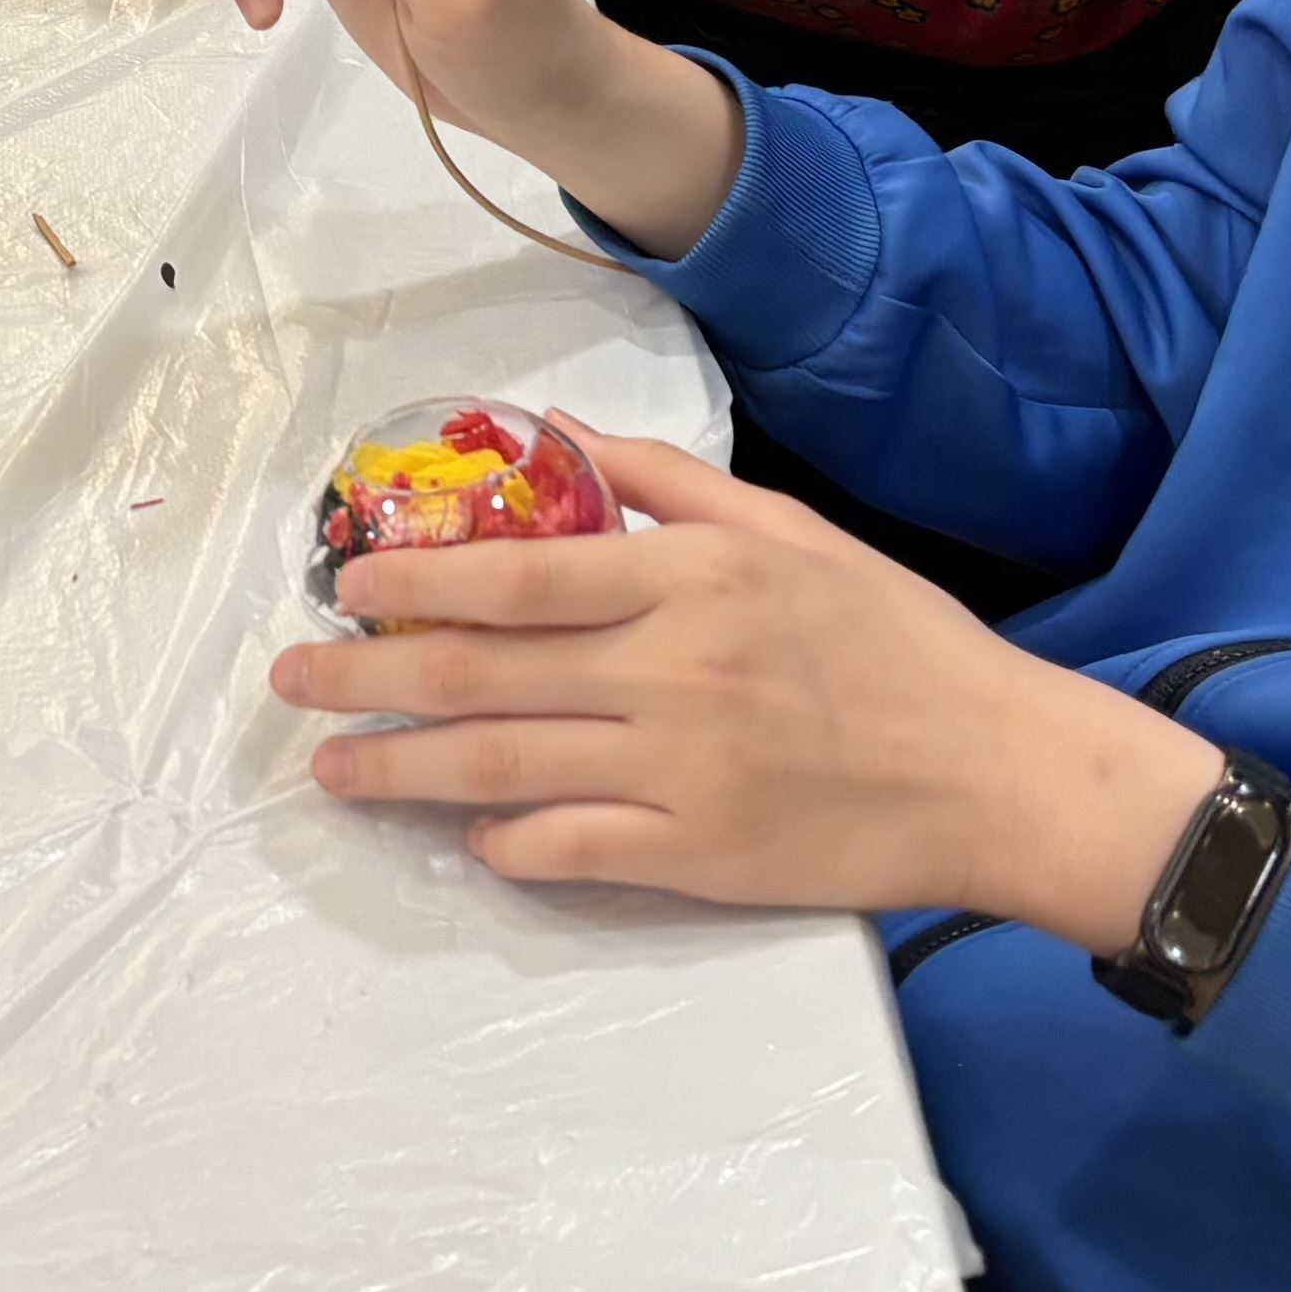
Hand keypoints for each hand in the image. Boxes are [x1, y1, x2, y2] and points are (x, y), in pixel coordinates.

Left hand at [281, 432, 1228, 930]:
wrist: (998, 769)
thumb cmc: (895, 640)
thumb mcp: (787, 528)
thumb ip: (663, 481)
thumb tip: (553, 433)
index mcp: (690, 578)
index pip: (515, 576)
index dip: (414, 582)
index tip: (346, 582)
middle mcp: (671, 671)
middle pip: (481, 674)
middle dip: (366, 675)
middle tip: (291, 677)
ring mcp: (681, 772)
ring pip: (500, 768)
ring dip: (398, 767)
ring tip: (331, 765)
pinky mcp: (701, 858)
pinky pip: (570, 850)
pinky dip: (503, 842)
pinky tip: (461, 833)